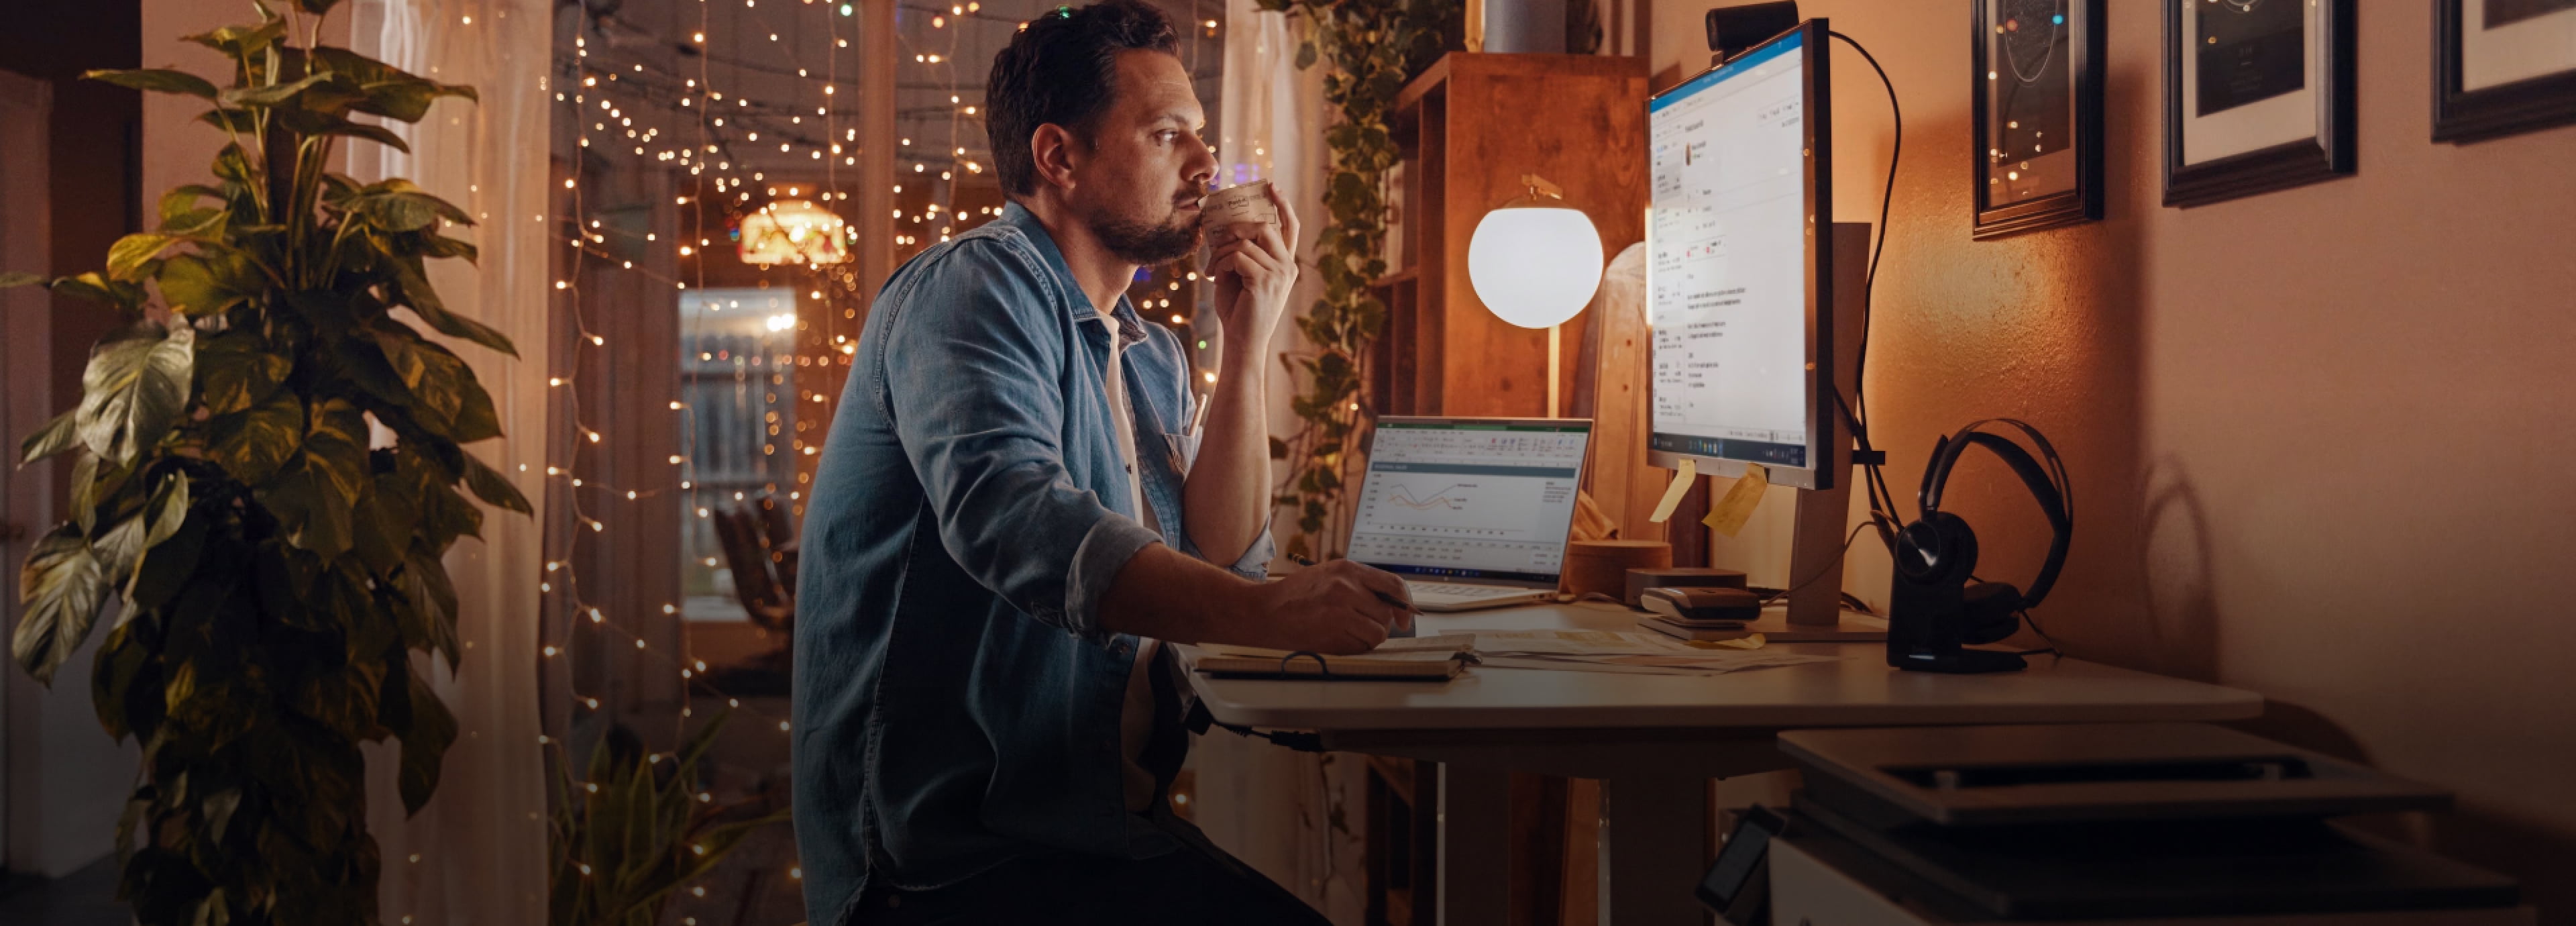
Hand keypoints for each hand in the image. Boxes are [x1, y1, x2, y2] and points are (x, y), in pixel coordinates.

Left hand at [1208, 184, 1300, 349]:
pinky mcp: (1264, 281)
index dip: (1282, 205)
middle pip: (1263, 227)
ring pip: (1245, 241)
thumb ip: (1241, 252)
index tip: (1272, 187)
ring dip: (1221, 252)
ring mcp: (1279, 273)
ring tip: (1213, 269)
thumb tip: (1225, 227)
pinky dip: (1220, 263)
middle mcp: (1287, 266)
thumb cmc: (1239, 310)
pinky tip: (1216, 277)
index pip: (1290, 227)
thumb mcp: (1241, 275)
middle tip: (1218, 240)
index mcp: (1285, 264)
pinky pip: (1236, 255)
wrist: (1242, 343)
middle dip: (1235, 228)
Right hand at [1235, 559, 1413, 654]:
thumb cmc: (1297, 595)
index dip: (1404, 604)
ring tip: (1347, 632)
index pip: (1393, 584)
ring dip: (1368, 638)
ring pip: (1377, 633)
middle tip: (1358, 624)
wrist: (1265, 613)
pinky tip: (1336, 638)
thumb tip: (1394, 606)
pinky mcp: (1334, 635)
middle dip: (1378, 623)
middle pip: (1385, 614)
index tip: (1404, 619)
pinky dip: (1355, 647)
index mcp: (1347, 569)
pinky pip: (1361, 647)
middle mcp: (1347, 588)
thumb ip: (1360, 585)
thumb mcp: (1329, 575)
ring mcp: (1340, 612)